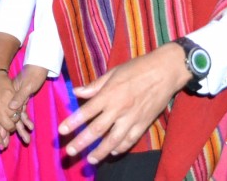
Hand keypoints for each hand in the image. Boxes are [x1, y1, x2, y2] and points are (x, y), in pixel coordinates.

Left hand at [0, 70, 17, 149]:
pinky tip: (28, 126)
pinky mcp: (12, 97)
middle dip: (10, 131)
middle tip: (11, 131)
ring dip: (17, 124)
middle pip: (7, 127)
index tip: (2, 147)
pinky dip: (24, 118)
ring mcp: (5, 103)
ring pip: (14, 120)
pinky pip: (20, 110)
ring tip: (17, 124)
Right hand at [8, 64, 47, 142]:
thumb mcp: (26, 85)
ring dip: (21, 129)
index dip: (3, 129)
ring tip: (27, 141)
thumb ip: (20, 97)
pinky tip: (30, 127)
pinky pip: (22, 113)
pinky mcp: (22, 101)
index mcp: (9, 98)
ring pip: (16, 119)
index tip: (3, 141)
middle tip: (9, 144)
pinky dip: (26, 121)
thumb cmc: (31, 75)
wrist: (35, 67)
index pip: (5, 116)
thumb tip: (12, 108)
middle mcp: (11, 101)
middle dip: (11, 133)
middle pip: (9, 120)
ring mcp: (16, 102)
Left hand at [58, 44, 189, 164]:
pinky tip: (113, 152)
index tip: (61, 131)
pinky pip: (131, 140)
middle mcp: (119, 108)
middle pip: (97, 129)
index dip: (73, 122)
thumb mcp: (113, 72)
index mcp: (109, 94)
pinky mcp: (144, 123)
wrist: (165, 71)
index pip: (87, 111)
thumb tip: (76, 92)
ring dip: (101, 152)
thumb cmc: (137, 68)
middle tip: (70, 152)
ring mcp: (132, 118)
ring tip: (90, 160)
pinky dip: (121, 148)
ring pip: (114, 140)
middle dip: (82, 142)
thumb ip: (95, 86)